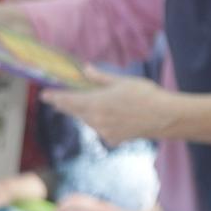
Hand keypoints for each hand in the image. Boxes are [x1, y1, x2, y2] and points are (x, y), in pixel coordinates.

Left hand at [42, 67, 180, 146]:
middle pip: (75, 112)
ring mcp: (104, 132)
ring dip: (87, 114)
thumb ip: (100, 78)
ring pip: (88, 121)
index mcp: (95, 103)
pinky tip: (115, 118)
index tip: (44, 95)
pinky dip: (102, 124)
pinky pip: (101, 130)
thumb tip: (85, 70)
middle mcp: (96, 120)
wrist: (166, 118)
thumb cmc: (146, 95)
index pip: (68, 101)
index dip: (55, 97)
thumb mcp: (122, 82)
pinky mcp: (113, 140)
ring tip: (96, 105)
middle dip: (67, 105)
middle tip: (58, 100)